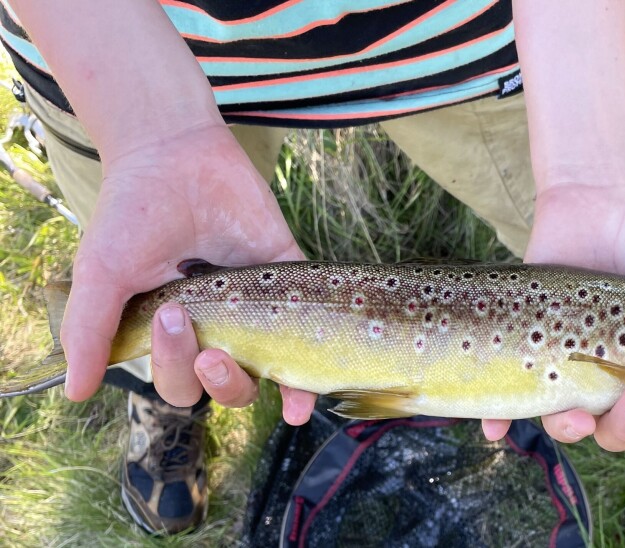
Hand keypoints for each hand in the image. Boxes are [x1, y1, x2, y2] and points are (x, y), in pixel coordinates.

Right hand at [61, 123, 316, 423]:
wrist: (174, 152)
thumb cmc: (133, 212)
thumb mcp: (103, 271)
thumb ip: (91, 329)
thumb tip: (75, 392)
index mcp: (174, 335)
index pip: (178, 380)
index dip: (173, 367)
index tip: (167, 316)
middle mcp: (218, 330)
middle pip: (224, 385)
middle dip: (213, 377)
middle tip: (198, 333)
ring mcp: (258, 308)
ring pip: (267, 373)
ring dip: (260, 385)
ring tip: (245, 366)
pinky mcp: (291, 281)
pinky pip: (309, 331)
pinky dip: (310, 372)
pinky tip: (302, 402)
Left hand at [481, 182, 624, 449]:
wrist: (599, 197)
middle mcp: (620, 378)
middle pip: (624, 433)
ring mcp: (574, 368)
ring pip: (571, 425)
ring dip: (570, 431)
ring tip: (570, 409)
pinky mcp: (532, 350)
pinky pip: (511, 400)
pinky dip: (499, 420)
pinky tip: (491, 427)